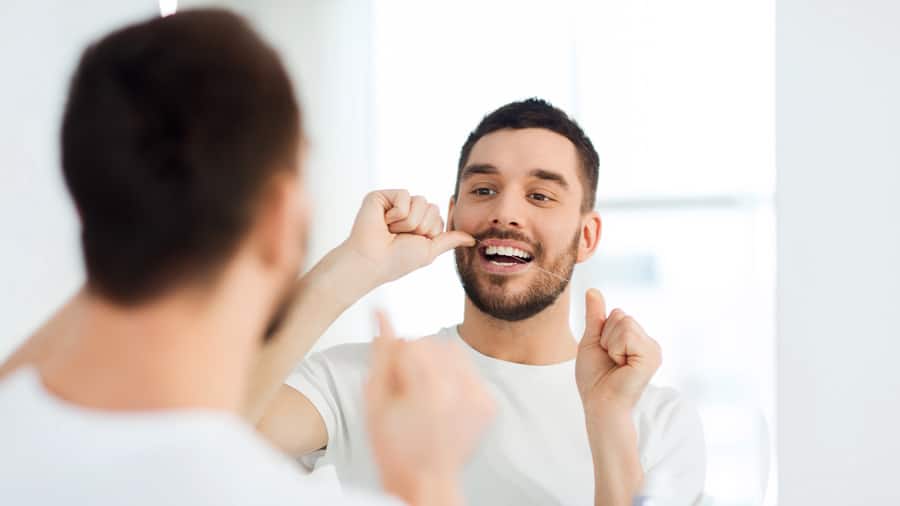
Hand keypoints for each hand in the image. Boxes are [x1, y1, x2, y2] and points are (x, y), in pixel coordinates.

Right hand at [343, 190, 474, 284]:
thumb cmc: (397, 260)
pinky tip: (383, 221)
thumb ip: (450, 240)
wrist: (372, 260)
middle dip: (420, 227)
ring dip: (408, 222)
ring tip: (390, 231)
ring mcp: (394, 202)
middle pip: (432, 207)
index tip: (417, 239)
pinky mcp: (382, 196)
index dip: (431, 230)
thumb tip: (472, 239)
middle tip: (400, 237)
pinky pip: (404, 195)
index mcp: (418, 223)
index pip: (439, 216)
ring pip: (420, 201)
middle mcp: (407, 211)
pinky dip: (396, 213)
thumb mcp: (430, 251)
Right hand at [365, 312, 493, 505]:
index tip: (394, 385)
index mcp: (431, 387)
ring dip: (435, 363)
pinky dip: (454, 377)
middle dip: (416, 359)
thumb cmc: (395, 447)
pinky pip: (468, 369)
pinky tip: (441, 401)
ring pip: (451, 351)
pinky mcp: (488, 402)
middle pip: (432, 344)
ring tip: (424, 394)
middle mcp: (461, 388)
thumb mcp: (375, 399)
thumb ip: (381, 352)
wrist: (425, 481)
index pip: (409, 344)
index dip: (395, 362)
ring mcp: (479, 395)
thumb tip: (381, 311)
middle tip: (407, 392)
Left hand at [575, 290, 661, 412]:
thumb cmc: (595, 378)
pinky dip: (616, 348)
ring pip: (624, 321)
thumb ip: (596, 316)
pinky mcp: (652, 356)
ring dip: (610, 343)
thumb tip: (593, 290)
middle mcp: (649, 343)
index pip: (618, 314)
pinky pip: (627, 333)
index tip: (605, 354)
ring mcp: (653, 349)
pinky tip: (622, 366)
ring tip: (616, 364)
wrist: (599, 403)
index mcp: (637, 340)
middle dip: (606, 336)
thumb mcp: (592, 340)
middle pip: (621, 315)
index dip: (603, 332)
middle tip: (610, 360)